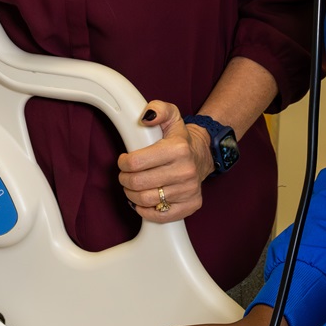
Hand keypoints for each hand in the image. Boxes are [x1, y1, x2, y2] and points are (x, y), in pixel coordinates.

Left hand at [118, 100, 211, 222]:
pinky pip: (160, 216)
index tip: (124, 161)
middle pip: (138, 183)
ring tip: (133, 186)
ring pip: (146, 200)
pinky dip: (145, 210)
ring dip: (132, 194)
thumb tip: (146, 117)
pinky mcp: (190, 205)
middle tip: (125, 175)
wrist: (202, 155)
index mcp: (178, 149)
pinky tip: (143, 200)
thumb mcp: (171, 115)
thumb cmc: (180, 138)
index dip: (123, 163)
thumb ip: (157, 109)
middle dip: (125, 179)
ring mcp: (189, 190)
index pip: (136, 162)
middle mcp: (186, 171)